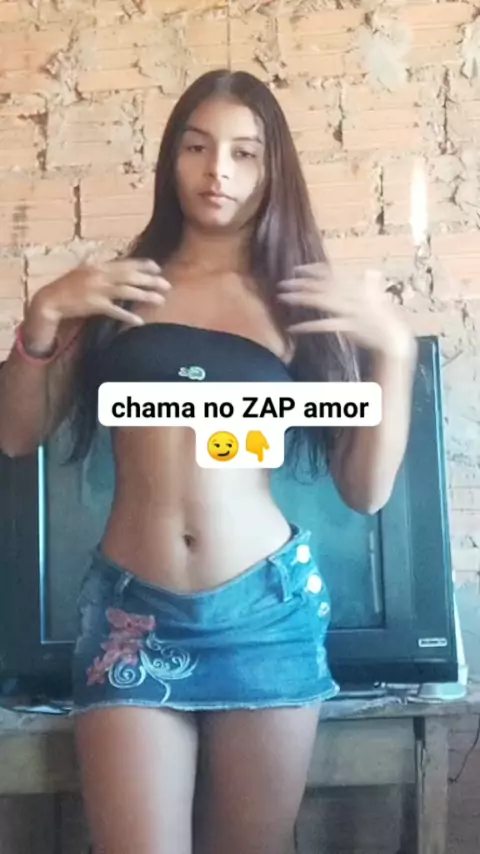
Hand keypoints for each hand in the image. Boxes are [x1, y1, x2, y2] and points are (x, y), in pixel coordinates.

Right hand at [30, 258, 171, 328]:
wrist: (51, 300)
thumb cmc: (69, 287)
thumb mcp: (86, 271)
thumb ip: (103, 269)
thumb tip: (120, 269)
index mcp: (99, 266)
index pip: (126, 263)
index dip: (143, 265)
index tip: (158, 267)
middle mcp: (100, 275)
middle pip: (131, 276)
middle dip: (150, 280)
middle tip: (167, 285)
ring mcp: (98, 290)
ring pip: (127, 291)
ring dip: (145, 296)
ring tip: (160, 301)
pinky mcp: (94, 305)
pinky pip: (115, 311)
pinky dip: (127, 316)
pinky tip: (139, 321)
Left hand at [277, 263, 416, 359]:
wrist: (395, 338)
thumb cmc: (386, 318)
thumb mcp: (378, 298)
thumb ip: (370, 286)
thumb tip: (371, 272)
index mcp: (358, 286)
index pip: (332, 273)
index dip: (313, 270)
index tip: (298, 269)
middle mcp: (353, 295)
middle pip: (322, 286)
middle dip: (301, 283)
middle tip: (282, 283)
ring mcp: (350, 310)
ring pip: (320, 301)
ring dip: (300, 299)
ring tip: (283, 298)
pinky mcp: (348, 326)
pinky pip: (324, 325)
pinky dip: (308, 326)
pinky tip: (294, 328)